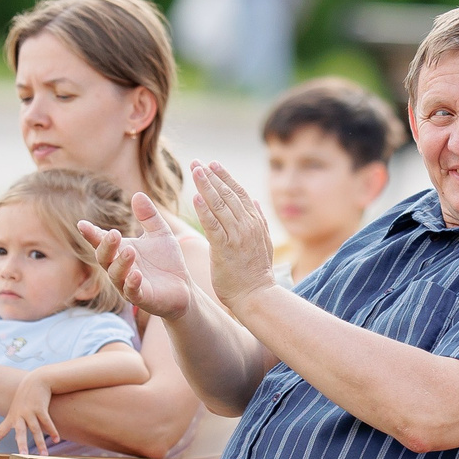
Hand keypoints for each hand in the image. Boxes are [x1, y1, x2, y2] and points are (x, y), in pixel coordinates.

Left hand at [0, 373, 58, 454]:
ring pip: (36, 430)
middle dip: (22, 445)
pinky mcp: (40, 408)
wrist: (36, 380)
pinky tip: (56, 440)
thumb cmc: (26, 396)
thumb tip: (17, 439)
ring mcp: (30, 411)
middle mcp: (20, 415)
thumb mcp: (18, 409)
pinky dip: (52, 431)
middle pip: (20, 433)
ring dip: (41, 443)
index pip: (0, 432)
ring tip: (43, 456)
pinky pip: (47, 422)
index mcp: (12, 417)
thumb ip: (17, 424)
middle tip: (22, 457)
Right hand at [82, 193, 194, 320]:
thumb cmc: (167, 261)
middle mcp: (119, 269)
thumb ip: (149, 216)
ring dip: (120, 263)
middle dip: (106, 246)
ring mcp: (128, 284)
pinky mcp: (142, 298)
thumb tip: (138, 194)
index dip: (91, 234)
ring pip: (116, 275)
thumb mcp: (160, 234)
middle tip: (113, 234)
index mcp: (120, 251)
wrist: (184, 288)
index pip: (101, 241)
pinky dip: (132, 283)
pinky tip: (136, 274)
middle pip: (104, 258)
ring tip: (129, 250)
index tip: (82, 224)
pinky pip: (132, 292)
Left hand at [188, 161, 280, 310]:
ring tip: (195, 170)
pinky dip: (204, 210)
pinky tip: (195, 197)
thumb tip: (256, 202)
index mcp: (255, 223)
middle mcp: (247, 225)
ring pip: (220, 205)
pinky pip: (213, 225)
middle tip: (198, 162)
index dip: (225, 177)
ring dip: (206, 186)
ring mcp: (237, 236)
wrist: (256, 296)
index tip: (213, 164)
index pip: (239, 193)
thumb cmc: (256, 274)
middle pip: (228, 194)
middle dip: (212, 176)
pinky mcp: (225, 248)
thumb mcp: (263, 243)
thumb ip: (259, 221)